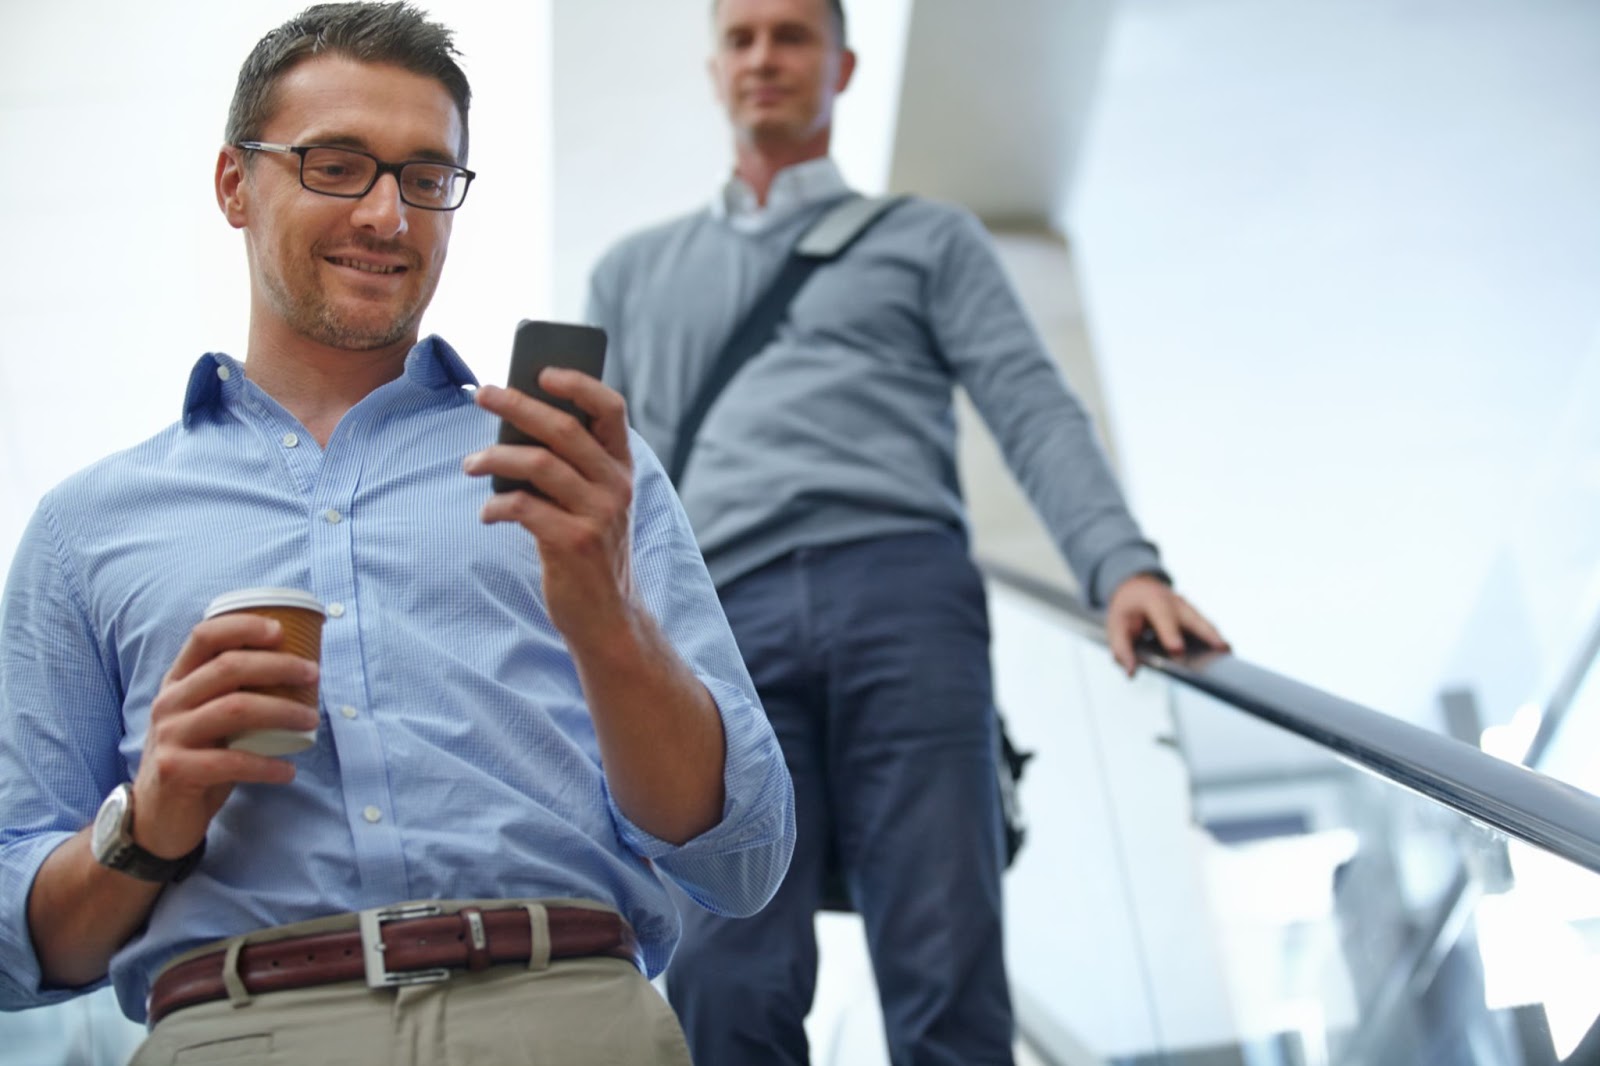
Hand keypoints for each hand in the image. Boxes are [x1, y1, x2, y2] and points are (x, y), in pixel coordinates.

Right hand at [134, 614, 319, 857]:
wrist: (157, 815)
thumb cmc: (197, 757)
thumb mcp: (207, 717)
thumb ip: (234, 692)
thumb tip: (298, 671)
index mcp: (178, 681)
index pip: (205, 637)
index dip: (243, 627)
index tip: (282, 630)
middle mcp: (170, 702)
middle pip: (228, 667)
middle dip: (278, 666)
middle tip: (313, 675)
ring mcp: (169, 735)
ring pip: (235, 709)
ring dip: (282, 711)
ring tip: (311, 720)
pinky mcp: (175, 770)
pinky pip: (231, 762)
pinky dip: (266, 765)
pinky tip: (289, 771)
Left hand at [465, 372, 636, 647]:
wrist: (607, 616)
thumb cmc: (588, 550)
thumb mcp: (592, 503)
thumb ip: (569, 468)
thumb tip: (513, 428)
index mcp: (622, 468)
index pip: (611, 409)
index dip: (579, 383)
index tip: (542, 371)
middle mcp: (616, 486)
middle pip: (563, 428)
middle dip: (516, 406)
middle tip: (481, 395)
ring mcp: (598, 515)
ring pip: (538, 464)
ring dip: (494, 457)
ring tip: (468, 463)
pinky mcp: (574, 544)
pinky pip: (523, 508)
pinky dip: (496, 506)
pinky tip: (487, 513)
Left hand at [1104, 574, 1228, 677]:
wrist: (1137, 588)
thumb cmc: (1128, 610)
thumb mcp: (1115, 625)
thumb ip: (1121, 649)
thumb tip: (1131, 672)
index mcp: (1153, 600)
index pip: (1163, 616)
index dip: (1170, 633)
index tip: (1177, 650)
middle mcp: (1174, 601)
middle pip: (1194, 618)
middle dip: (1207, 633)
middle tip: (1222, 649)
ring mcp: (1188, 608)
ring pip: (1205, 623)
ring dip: (1216, 638)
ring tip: (1228, 656)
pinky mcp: (1194, 616)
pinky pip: (1206, 628)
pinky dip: (1214, 640)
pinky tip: (1222, 656)